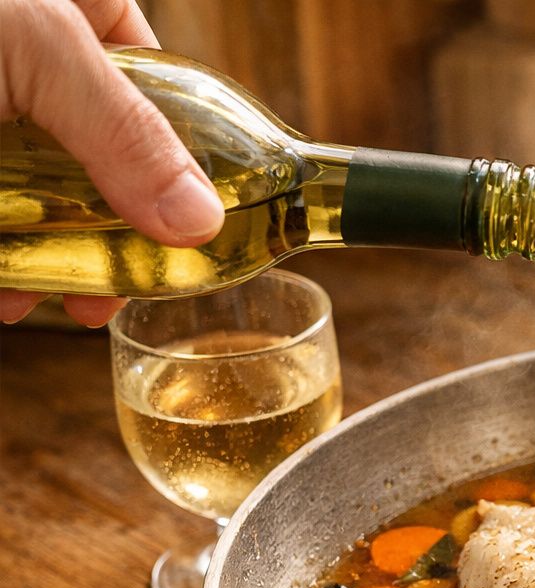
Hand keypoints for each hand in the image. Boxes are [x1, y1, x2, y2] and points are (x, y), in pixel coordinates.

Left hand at [0, 0, 223, 326]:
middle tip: (128, 287)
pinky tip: (10, 293)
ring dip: (58, 262)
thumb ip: (125, 133)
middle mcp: (37, 69)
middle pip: (107, 162)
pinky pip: (3, 226)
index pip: (157, 82)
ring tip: (53, 302)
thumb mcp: (40, 51)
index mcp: (78, 17)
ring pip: (47, 200)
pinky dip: (8, 266)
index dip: (181, 153)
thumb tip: (204, 222)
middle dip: (117, 232)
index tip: (192, 223)